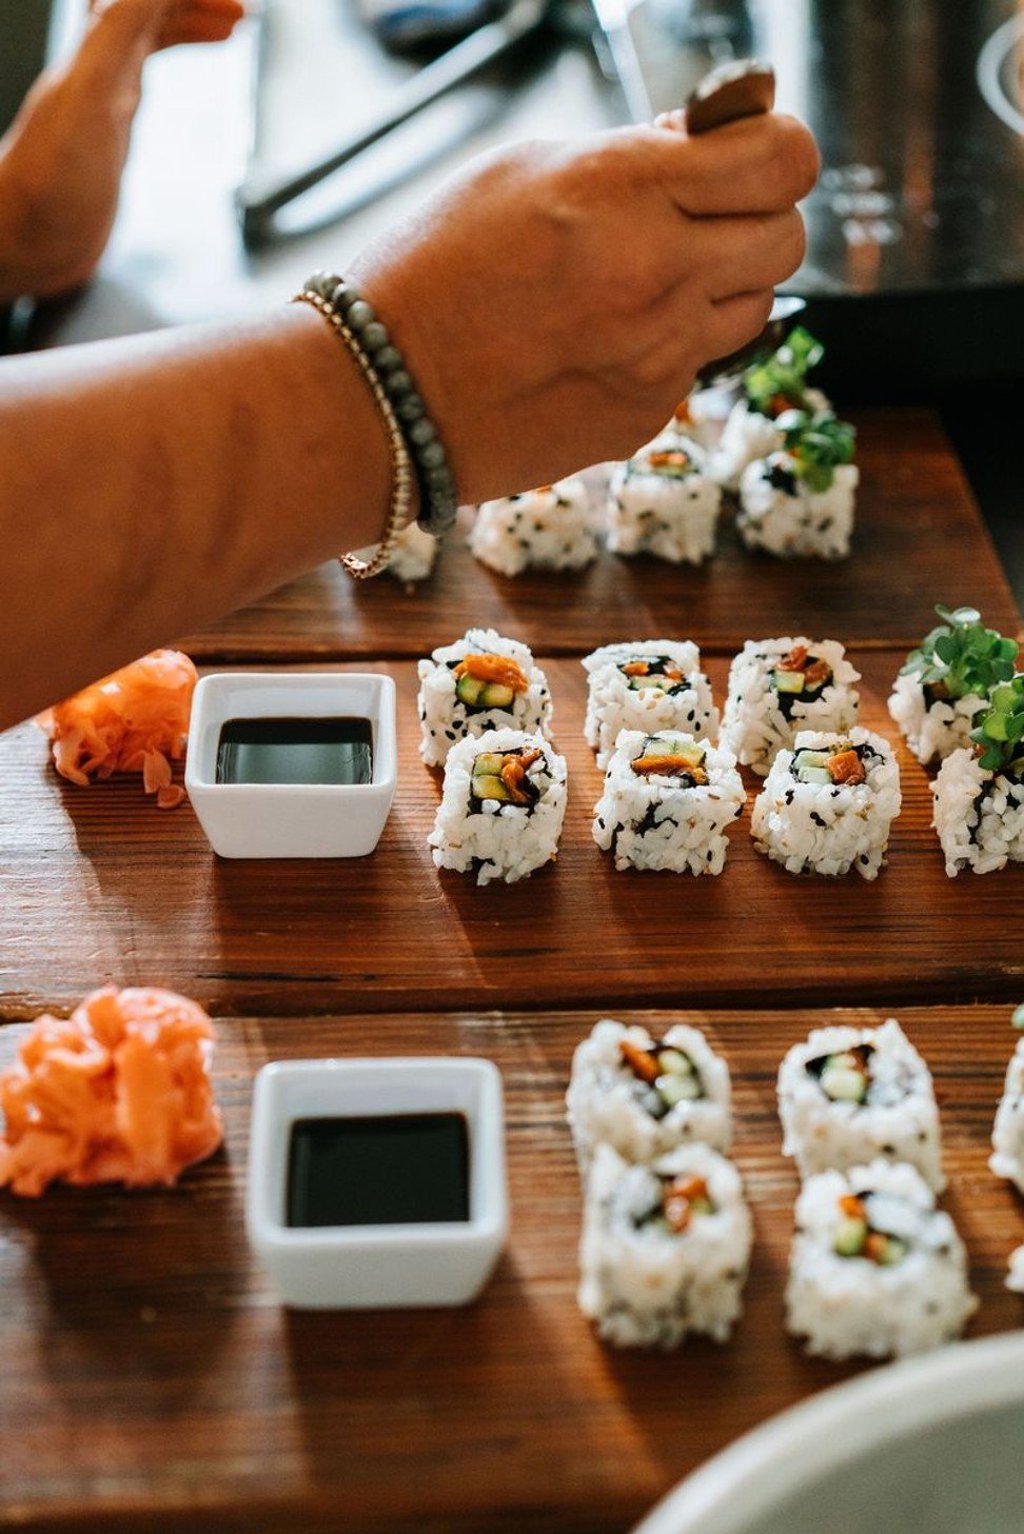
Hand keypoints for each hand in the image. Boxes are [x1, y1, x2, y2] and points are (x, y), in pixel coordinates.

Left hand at [0, 0, 243, 301]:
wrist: (22, 241)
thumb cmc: (46, 182)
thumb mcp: (92, 95)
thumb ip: (120, 30)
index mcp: (95, 51)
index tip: (228, 0)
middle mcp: (98, 67)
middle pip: (150, 8)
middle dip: (196, 3)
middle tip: (241, 10)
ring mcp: (105, 99)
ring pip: (151, 38)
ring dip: (190, 26)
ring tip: (232, 31)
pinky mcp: (111, 134)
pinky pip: (148, 77)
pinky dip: (176, 66)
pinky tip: (191, 82)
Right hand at [351, 114, 817, 501]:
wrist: (385, 396)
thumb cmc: (435, 269)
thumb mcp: (523, 170)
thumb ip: (629, 155)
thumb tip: (701, 145)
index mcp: (627, 189)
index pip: (783, 158)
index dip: (777, 150)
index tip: (746, 154)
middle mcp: (658, 272)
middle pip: (787, 235)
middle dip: (757, 218)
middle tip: (704, 219)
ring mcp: (659, 353)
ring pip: (757, 306)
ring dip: (723, 285)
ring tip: (650, 282)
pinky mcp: (646, 413)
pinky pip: (697, 364)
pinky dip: (670, 345)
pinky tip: (605, 340)